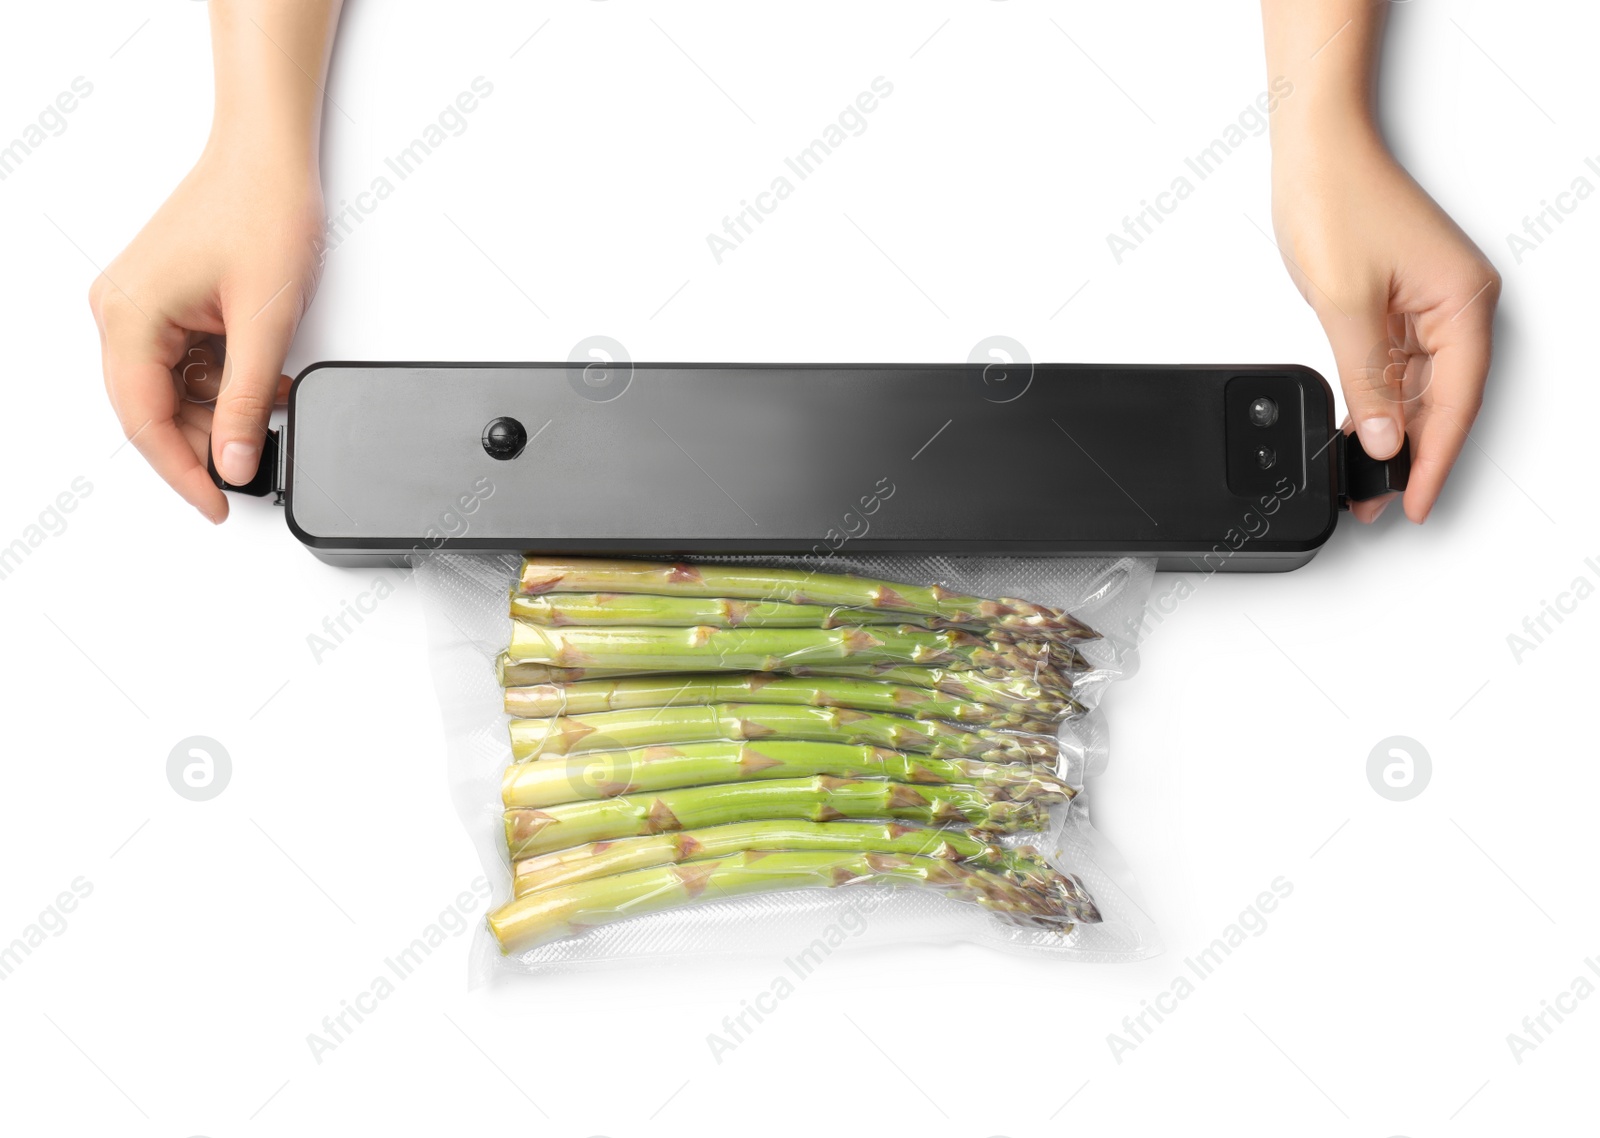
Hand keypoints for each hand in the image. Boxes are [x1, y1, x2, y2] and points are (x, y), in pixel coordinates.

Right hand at [89, 149, 322, 521]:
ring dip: (219, 408)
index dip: (183, 473)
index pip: (144, 423)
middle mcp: (119, 312)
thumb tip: (234, 461)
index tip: (217, 507)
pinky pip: (183, 362)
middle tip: (252, 465)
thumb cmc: (262, 210)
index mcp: (128, 317)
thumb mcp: (266, 323)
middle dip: (204, 442)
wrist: (270, 155)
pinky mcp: (163, 300)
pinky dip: (221, 380)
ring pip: (171, 390)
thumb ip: (245, 402)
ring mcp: (138, 305)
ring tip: (268, 404)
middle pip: (152, 411)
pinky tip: (259, 381)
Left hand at [1270, 123, 1499, 522]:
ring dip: (1392, 434)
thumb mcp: (1346, 303)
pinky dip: (1378, 401)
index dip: (1435, 459)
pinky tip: (1359, 435)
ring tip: (1362, 482)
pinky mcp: (1400, 303)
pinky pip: (1397, 367)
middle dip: (1411, 456)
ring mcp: (1428, 304)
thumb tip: (1384, 439)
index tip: (1415, 502)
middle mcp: (1456, 305)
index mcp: (1462, 302)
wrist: (1312, 151)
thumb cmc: (1337, 201)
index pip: (1456, 402)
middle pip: (1442, 401)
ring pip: (1418, 389)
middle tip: (1379, 504)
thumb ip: (1366, 378)